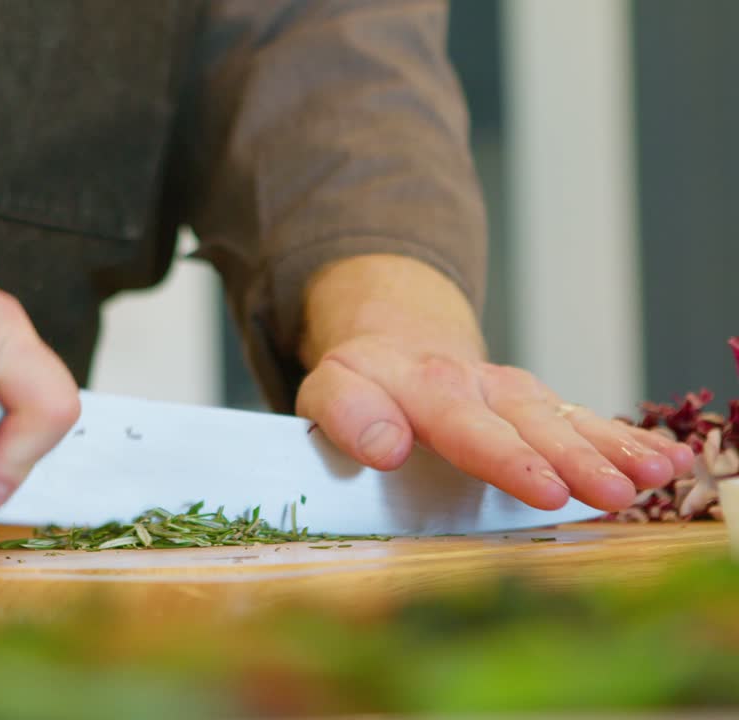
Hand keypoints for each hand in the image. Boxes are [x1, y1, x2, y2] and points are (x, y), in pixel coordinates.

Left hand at [294, 255, 693, 511]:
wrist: (394, 341)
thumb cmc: (360, 383)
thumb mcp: (328, 389)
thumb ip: (346, 415)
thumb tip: (383, 448)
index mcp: (425, 386)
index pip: (467, 427)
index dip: (505, 459)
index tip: (541, 488)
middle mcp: (480, 386)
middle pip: (530, 424)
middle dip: (573, 459)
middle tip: (612, 492)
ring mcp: (516, 396)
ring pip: (568, 421)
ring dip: (613, 449)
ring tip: (655, 475)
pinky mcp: (540, 408)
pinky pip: (587, 422)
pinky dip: (628, 439)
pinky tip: (668, 460)